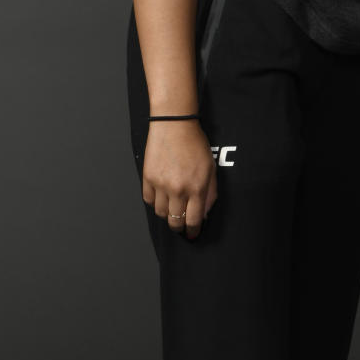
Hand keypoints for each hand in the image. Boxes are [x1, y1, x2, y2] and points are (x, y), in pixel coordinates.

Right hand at [142, 121, 216, 239]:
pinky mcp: (148, 178)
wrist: (174, 125)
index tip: (193, 233)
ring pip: (161, 213)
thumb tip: (205, 212)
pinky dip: (155, 203)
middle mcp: (178, 189)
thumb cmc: (194, 143)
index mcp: (197, 187)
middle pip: (175, 221)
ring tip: (172, 208)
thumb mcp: (210, 168)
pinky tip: (162, 197)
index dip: (193, 230)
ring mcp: (161, 184)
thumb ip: (210, 193)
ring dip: (167, 215)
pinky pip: (149, 200)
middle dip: (180, 227)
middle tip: (182, 225)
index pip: (194, 220)